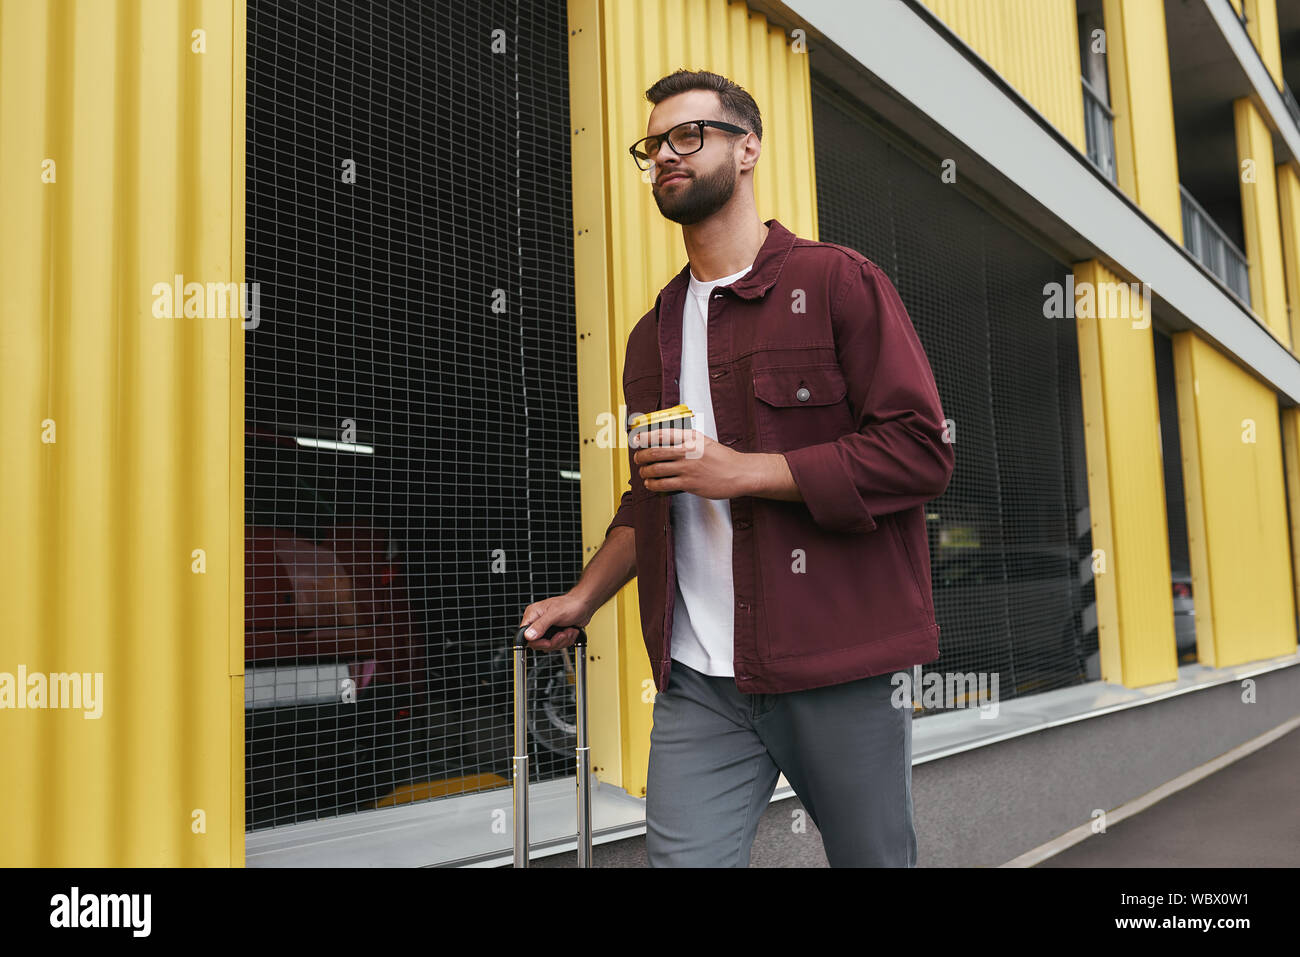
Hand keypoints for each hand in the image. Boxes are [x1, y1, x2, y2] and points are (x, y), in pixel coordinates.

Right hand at [517, 591, 592, 650]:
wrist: (584, 606)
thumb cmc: (571, 604)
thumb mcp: (555, 614)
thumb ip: (541, 625)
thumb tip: (528, 636)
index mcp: (533, 614)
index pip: (525, 635)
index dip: (537, 641)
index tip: (547, 642)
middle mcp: (538, 622)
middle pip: (538, 643)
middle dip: (554, 641)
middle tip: (562, 634)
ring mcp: (547, 628)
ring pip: (550, 645)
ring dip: (562, 640)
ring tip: (568, 630)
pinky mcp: (555, 633)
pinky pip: (558, 644)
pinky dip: (566, 640)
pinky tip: (570, 631)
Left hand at [632, 428, 751, 499]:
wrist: (739, 473)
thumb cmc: (723, 458)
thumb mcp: (704, 441)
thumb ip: (686, 439)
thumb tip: (665, 440)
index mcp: (691, 437)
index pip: (661, 434)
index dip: (644, 437)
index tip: (636, 439)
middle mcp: (688, 451)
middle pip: (654, 452)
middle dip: (640, 456)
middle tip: (637, 459)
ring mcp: (688, 468)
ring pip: (656, 469)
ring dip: (645, 472)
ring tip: (643, 472)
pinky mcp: (689, 484)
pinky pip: (664, 484)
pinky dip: (653, 484)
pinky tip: (651, 483)